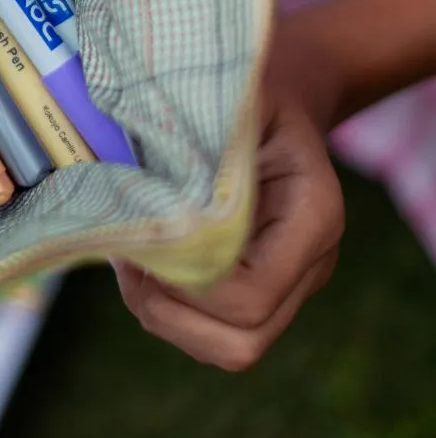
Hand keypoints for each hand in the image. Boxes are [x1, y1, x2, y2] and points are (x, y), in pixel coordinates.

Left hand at [113, 15, 345, 370]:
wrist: (280, 95)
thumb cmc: (247, 90)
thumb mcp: (229, 98)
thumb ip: (194, 140)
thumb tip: (126, 180)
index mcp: (312, 214)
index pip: (249, 294)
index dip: (184, 283)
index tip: (140, 239)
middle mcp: (309, 263)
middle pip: (242, 342)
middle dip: (169, 314)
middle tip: (127, 262)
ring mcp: (287, 282)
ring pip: (226, 347)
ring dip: (163, 315)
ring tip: (129, 261)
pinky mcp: (259, 287)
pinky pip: (213, 329)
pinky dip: (168, 309)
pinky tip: (141, 262)